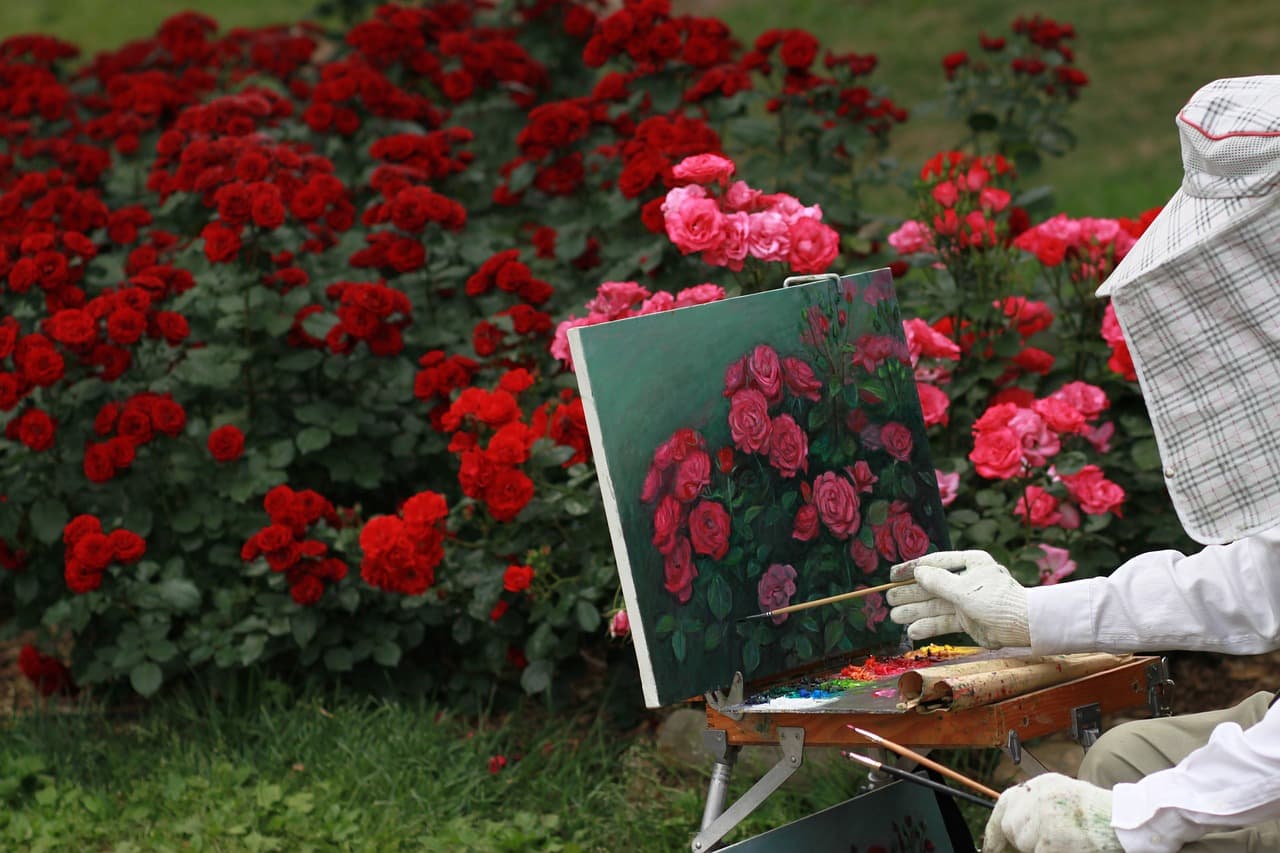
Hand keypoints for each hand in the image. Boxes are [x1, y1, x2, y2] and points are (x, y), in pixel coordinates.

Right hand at [886, 550, 1029, 647]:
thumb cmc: (998, 601)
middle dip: (910, 593)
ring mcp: (966, 602)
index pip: (935, 563)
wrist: (1024, 628)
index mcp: (970, 564)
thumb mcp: (965, 589)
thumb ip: (939, 582)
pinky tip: (912, 631)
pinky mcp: (967, 621)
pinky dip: (928, 626)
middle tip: (888, 599)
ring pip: (934, 605)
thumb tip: (918, 572)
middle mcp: (966, 581)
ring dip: (915, 611)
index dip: (912, 569)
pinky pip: (943, 622)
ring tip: (894, 616)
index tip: (893, 575)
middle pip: (931, 586)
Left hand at [983, 773, 1120, 852]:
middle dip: (1022, 841)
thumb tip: (1011, 828)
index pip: (1006, 803)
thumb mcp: (1068, 799)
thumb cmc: (1106, 816)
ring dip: (1040, 849)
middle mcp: (1039, 797)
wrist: (1135, 824)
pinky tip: (1073, 849)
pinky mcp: (1050, 840)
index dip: (996, 827)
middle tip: (1045, 845)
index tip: (991, 845)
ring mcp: (1043, 818)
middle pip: (1011, 826)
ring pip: (1025, 844)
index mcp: (1044, 784)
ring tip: (1069, 843)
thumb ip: (1040, 807)